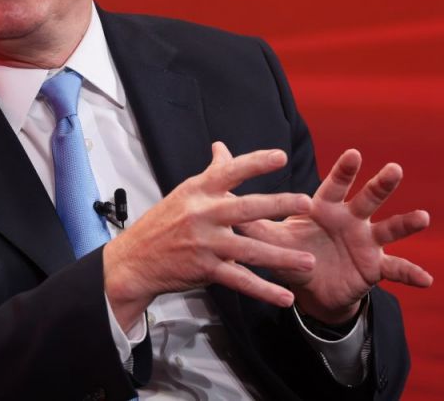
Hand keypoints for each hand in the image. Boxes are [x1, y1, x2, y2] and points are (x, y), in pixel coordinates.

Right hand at [103, 142, 315, 329]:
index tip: (280, 157)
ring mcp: (205, 243)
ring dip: (282, 258)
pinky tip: (285, 297)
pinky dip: (264, 291)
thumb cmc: (163, 223)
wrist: (134, 260)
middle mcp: (203, 214)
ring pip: (250, 250)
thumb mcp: (185, 193)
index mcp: (199, 191)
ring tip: (309, 262)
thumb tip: (222, 147)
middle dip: (279, 205)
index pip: (230, 172)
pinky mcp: (206, 270)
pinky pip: (240, 281)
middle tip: (308, 203)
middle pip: (247, 208)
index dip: (255, 163)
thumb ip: (211, 173)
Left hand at [239, 149, 431, 323]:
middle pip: (368, 198)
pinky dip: (412, 274)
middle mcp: (351, 218)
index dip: (345, 171)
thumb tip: (221, 174)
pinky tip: (428, 280)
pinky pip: (397, 270)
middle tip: (394, 170)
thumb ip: (249, 209)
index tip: (354, 154)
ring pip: (389, 228)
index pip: (336, 184)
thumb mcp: (270, 233)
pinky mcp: (375, 267)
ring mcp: (367, 241)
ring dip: (406, 223)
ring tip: (423, 217)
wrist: (311, 286)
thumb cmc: (292, 249)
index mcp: (327, 207)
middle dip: (380, 185)